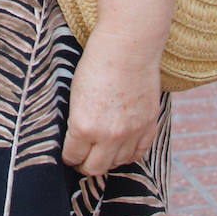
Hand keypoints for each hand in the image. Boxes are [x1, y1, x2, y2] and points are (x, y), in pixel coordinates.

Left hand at [62, 26, 161, 176]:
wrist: (128, 47)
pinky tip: (121, 147)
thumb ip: (77, 120)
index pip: (72, 156)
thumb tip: (76, 138)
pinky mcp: (148, 128)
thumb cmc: (96, 62)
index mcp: (84, 126)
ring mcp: (131, 134)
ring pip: (116, 164)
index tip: (68, 154)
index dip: (68, 156)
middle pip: (94, 168)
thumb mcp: (75, 92)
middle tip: (81, 158)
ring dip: (107, 159)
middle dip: (84, 165)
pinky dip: (128, 154)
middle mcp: (108, 136)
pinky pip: (138, 155)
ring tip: (101, 150)